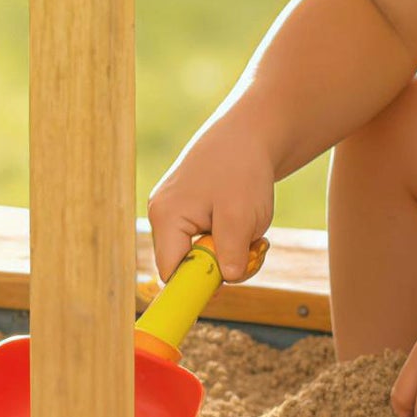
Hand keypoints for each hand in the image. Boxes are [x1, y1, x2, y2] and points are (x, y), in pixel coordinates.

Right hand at [147, 113, 280, 287]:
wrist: (251, 131)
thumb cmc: (243, 167)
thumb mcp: (242, 215)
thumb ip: (231, 253)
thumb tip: (227, 280)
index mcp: (166, 217)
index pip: (171, 272)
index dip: (196, 284)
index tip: (226, 284)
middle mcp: (163, 216)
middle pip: (187, 264)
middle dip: (222, 264)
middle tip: (253, 248)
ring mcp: (175, 212)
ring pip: (202, 253)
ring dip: (232, 250)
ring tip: (253, 228)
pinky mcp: (191, 210)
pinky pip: (208, 239)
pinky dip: (231, 238)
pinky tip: (246, 220)